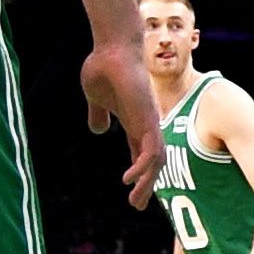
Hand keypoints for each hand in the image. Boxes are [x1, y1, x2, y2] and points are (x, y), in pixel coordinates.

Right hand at [83, 37, 163, 208]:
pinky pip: (150, 148)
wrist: (113, 48)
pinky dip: (142, 166)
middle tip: (137, 205)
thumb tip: (99, 131)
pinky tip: (130, 179)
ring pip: (155, 160)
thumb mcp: (97, 99)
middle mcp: (145, 124)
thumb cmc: (105, 68)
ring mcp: (148, 121)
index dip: (138, 173)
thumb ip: (99, 114)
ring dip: (146, 183)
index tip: (132, 190)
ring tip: (136, 201)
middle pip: (152, 162)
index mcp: (133, 122)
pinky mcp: (146, 117)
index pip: (140, 153)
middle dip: (146, 185)